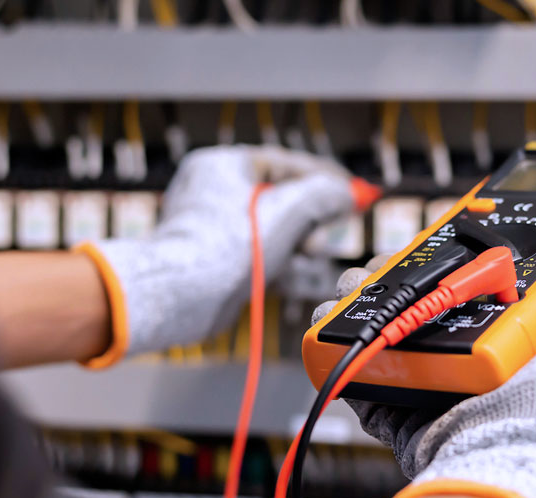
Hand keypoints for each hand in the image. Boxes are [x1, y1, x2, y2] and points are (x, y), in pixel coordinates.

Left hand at [82, 145, 354, 362]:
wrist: (182, 295)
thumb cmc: (225, 247)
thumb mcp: (289, 211)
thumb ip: (324, 195)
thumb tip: (346, 193)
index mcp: (225, 164)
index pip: (287, 163)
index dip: (326, 178)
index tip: (353, 191)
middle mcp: (213, 189)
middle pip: (279, 195)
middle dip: (310, 215)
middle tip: (329, 228)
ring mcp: (210, 224)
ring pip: (269, 226)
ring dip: (296, 240)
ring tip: (310, 251)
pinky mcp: (212, 257)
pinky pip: (255, 251)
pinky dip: (277, 260)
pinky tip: (291, 272)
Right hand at [311, 230, 535, 497]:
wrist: (516, 453)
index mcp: (530, 333)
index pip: (498, 273)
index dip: (480, 244)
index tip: (466, 223)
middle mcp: (485, 351)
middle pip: (438, 287)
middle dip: (412, 261)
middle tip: (406, 252)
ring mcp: (442, 373)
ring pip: (396, 314)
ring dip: (373, 290)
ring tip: (368, 279)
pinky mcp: (408, 395)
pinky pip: (369, 359)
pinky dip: (347, 337)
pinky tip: (344, 314)